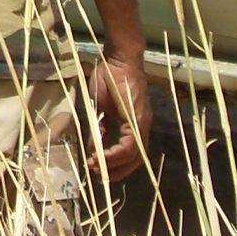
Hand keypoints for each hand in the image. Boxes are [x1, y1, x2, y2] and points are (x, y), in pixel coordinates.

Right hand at [85, 53, 151, 178]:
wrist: (118, 58)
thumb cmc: (109, 77)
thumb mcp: (100, 108)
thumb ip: (99, 128)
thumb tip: (94, 149)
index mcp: (135, 124)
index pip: (131, 152)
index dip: (115, 163)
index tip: (98, 167)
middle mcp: (142, 126)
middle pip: (136, 159)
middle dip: (118, 171)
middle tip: (101, 177)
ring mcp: (142, 123)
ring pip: (134, 155)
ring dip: (116, 165)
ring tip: (99, 169)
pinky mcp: (136, 119)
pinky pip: (130, 145)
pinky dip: (116, 154)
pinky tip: (102, 157)